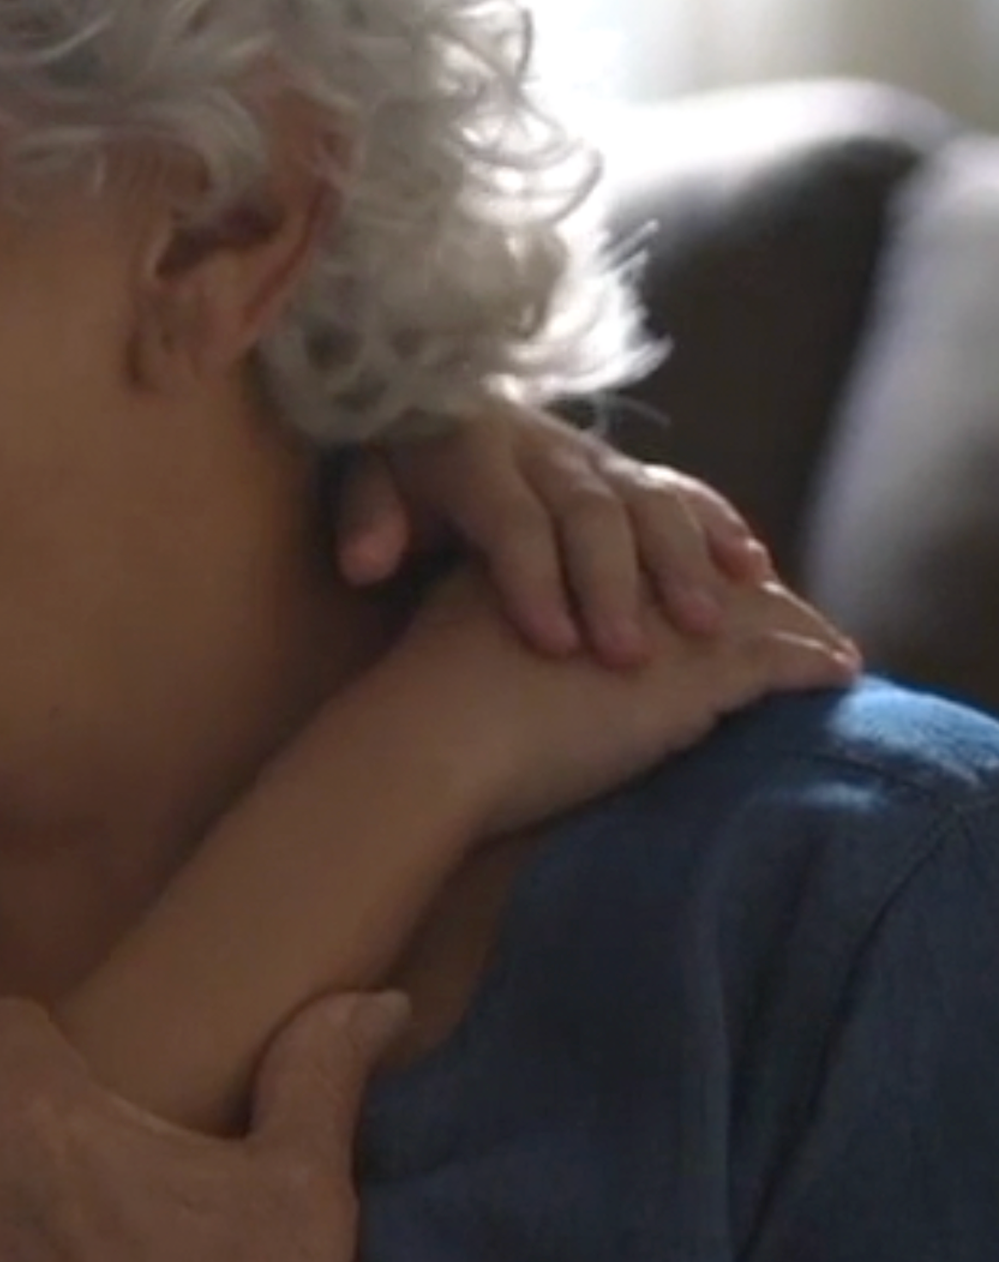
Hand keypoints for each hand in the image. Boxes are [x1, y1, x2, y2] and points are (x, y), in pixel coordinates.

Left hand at [337, 409, 770, 664]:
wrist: (439, 396)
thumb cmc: (400, 462)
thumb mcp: (366, 478)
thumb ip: (366, 517)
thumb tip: (363, 564)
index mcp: (475, 457)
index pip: (511, 521)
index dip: (533, 579)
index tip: (555, 643)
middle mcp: (545, 453)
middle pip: (590, 517)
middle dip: (614, 586)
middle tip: (629, 656)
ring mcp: (594, 456)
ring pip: (651, 501)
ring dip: (683, 563)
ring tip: (709, 625)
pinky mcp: (627, 466)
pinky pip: (682, 489)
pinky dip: (719, 524)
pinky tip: (752, 570)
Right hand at [359, 566, 859, 838]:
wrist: (431, 738)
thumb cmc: (422, 697)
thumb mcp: (459, 617)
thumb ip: (492, 595)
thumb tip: (510, 607)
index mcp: (552, 538)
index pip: (637, 523)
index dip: (682, 541)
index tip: (713, 561)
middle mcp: (613, 564)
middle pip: (701, 555)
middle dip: (743, 578)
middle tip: (783, 601)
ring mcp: (656, 613)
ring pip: (747, 603)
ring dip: (790, 621)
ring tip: (826, 645)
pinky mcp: (689, 670)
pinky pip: (774, 658)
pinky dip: (810, 663)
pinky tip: (838, 671)